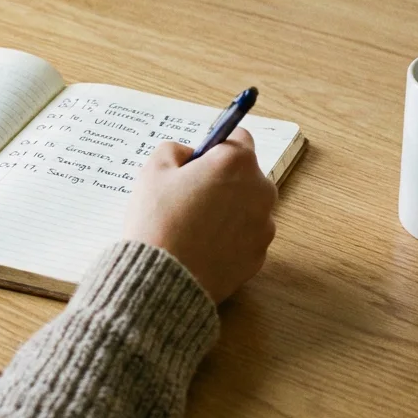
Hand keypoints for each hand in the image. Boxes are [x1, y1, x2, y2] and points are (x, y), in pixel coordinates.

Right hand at [122, 129, 277, 302]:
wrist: (164, 278)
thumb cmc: (158, 220)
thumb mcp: (153, 169)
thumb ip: (175, 149)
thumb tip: (189, 155)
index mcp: (237, 162)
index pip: (238, 138)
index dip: (214, 147)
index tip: (198, 161)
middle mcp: (260, 190)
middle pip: (245, 174)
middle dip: (222, 180)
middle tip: (189, 196)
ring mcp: (264, 226)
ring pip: (247, 207)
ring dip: (228, 210)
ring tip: (193, 225)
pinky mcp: (259, 255)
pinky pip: (245, 237)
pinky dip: (229, 238)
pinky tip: (202, 246)